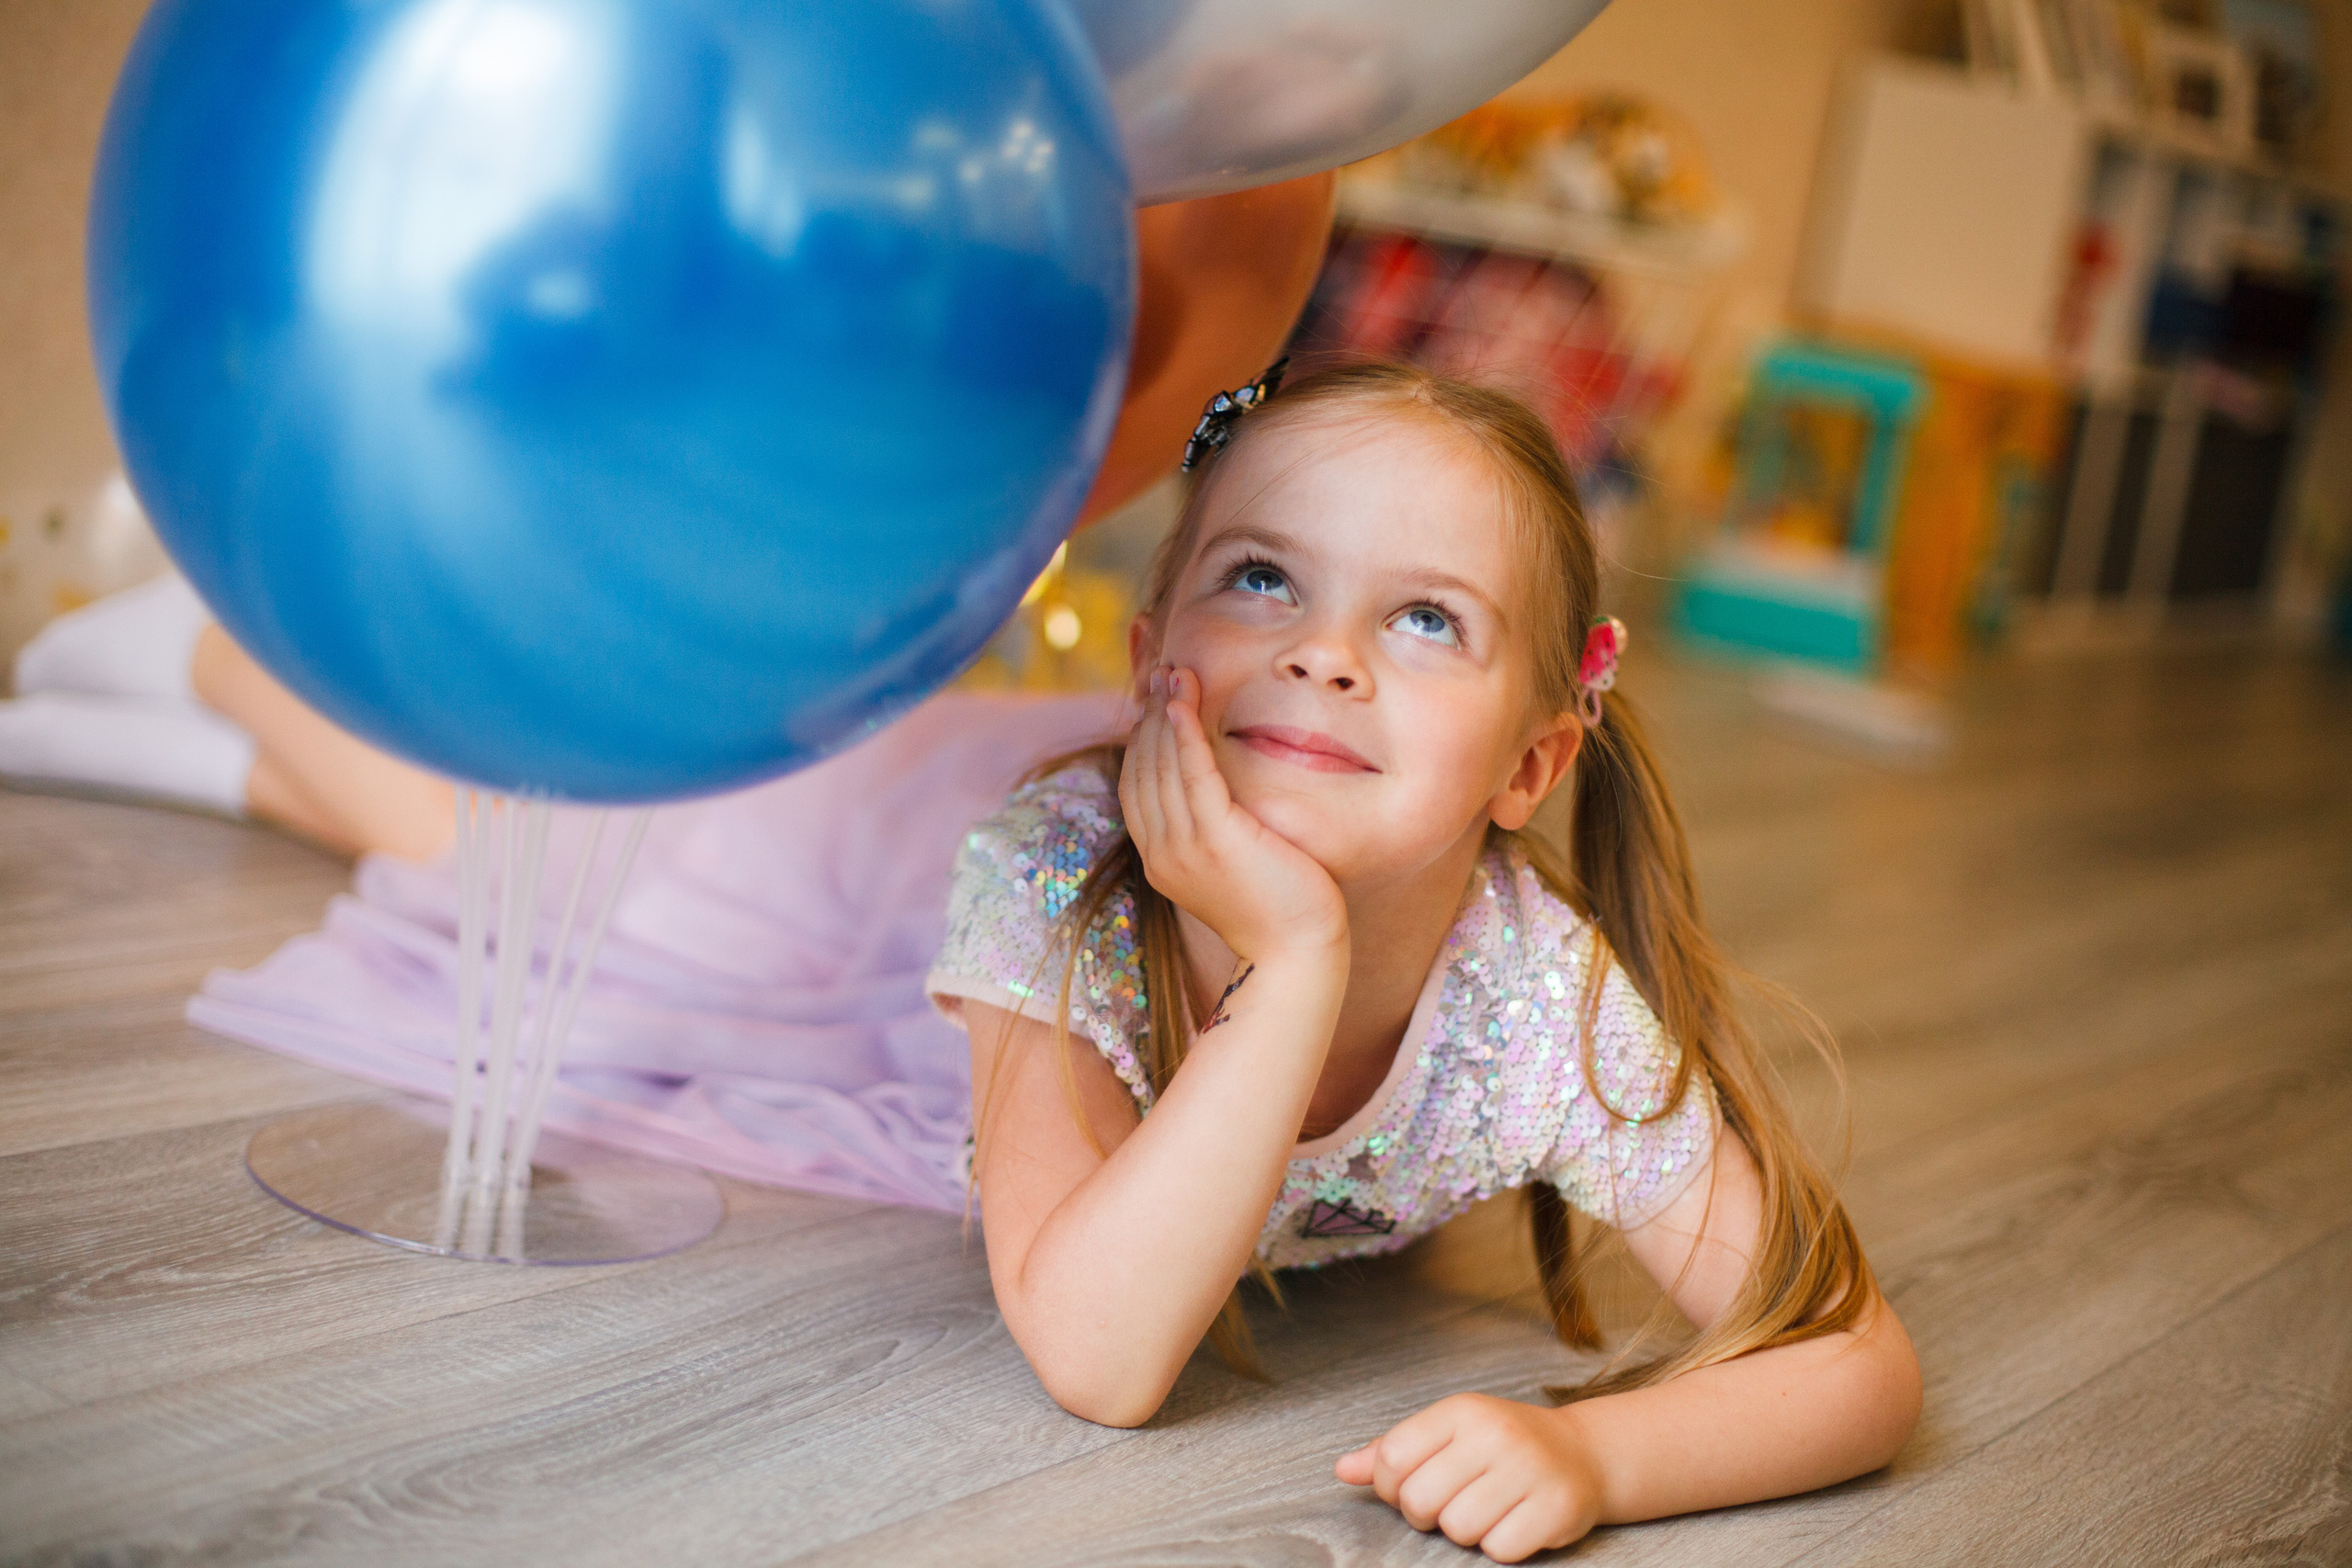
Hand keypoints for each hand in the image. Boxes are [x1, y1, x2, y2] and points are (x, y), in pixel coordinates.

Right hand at [1120, 665, 1346, 966]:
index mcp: (1161, 860)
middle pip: (1142, 769)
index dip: (1143, 739)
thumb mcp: (1234, 865)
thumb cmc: (1279, 911)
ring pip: (1161, 765)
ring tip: (1173, 672)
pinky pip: (1190, 774)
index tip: (1158, 700)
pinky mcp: (1216, 839)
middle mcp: (1162, 853)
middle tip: (1162, 671)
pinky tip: (1183, 702)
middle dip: (1149, 716)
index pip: (1137, 786)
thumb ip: (1216, 831)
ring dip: (1164, 712)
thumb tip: (1221, 797)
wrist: (1297, 954)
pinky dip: (1183, 733)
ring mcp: (1183, 848)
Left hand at [1336, 1393, 1608, 1561]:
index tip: (1412, 1486)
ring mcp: (1529, 1470)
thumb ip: (1392, 1451)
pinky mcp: (1557, 1507)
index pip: (1392, 1457)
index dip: (1389, 1486)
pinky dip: (1501, 1545)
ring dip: (1466, 1531)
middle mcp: (1495, 1434)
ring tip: (1486, 1509)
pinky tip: (1514, 1522)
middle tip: (1451, 1503)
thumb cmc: (1501, 1446)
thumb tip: (1342, 1470)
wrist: (1583, 1454)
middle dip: (1426, 1514)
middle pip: (1419, 1500)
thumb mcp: (1448, 1433)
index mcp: (1461, 1411)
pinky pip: (1499, 1549)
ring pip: (1458, 1528)